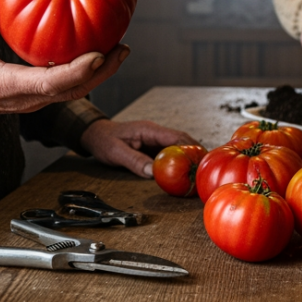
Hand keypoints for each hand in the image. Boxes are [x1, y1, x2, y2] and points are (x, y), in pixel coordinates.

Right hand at [0, 0, 128, 124]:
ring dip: (100, 72)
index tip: (98, 55)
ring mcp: (36, 99)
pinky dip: (86, 70)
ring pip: (75, 90)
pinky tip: (98, 51)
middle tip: (123, 48)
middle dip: (102, 72)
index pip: (49, 83)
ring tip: (120, 49)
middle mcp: (29, 97)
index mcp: (10, 86)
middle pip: (73, 90)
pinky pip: (68, 85)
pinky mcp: (39, 95)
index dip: (76, 71)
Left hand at [80, 119, 200, 177]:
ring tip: (199, 172)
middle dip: (195, 153)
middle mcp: (155, 133)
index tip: (201, 160)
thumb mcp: (116, 152)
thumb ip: (134, 161)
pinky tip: (183, 171)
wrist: (95, 135)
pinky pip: (169, 153)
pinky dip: (178, 161)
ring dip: (188, 157)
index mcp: (149, 130)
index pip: (176, 136)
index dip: (191, 147)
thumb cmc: (104, 140)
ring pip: (178, 147)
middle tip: (205, 169)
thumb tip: (153, 172)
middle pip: (182, 141)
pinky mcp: (152, 147)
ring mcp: (155, 140)